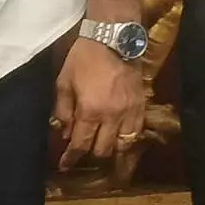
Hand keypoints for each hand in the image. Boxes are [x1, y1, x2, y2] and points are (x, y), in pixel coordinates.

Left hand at [54, 33, 148, 168]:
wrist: (114, 38)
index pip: (80, 144)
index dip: (71, 158)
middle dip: (90, 153)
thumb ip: (63, 109)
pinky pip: (137, 132)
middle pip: (103, 150)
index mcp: (90, 111)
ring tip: (102, 144)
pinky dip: (127, 138)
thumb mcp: (64, 81)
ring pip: (122, 145)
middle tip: (82, 150)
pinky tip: (119, 135)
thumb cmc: (84, 58)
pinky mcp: (142, 106)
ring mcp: (130, 112)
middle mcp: (112, 117)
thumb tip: (64, 132)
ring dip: (110, 148)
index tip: (64, 165)